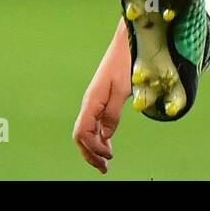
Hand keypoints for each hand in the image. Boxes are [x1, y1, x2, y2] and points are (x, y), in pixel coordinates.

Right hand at [72, 24, 131, 173]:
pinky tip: (107, 143)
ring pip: (88, 130)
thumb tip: (106, 136)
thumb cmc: (127, 62)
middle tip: (104, 168)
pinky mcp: (102, 98)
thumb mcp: (123, 90)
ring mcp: (95, 101)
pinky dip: (100, 136)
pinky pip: (95, 122)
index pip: (82, 134)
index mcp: (91, 102)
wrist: (128, 42)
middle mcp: (90, 103)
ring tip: (105, 161)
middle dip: (90, 154)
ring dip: (95, 147)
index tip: (108, 157)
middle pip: (81, 136)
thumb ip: (113, 113)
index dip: (92, 149)